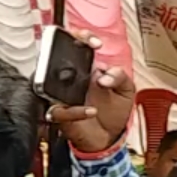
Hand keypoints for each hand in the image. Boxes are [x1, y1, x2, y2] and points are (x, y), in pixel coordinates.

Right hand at [46, 32, 135, 153]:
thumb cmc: (113, 112)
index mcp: (86, 69)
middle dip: (65, 49)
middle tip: (87, 54)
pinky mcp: (59, 114)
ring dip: (69, 83)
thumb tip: (103, 76)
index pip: (76, 45)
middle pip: (55, 56)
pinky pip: (59, 110)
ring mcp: (61, 95)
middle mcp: (71, 79)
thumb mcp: (126, 90)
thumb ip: (120, 76)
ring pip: (50, 81)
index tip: (95, 44)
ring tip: (94, 86)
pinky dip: (75, 111)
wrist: (108, 139)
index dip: (82, 37)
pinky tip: (91, 111)